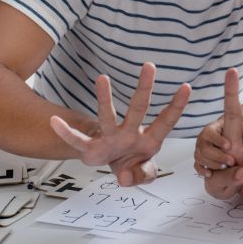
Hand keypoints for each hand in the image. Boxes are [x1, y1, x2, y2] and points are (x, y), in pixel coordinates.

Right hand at [50, 62, 189, 185]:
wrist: (115, 168)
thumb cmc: (134, 164)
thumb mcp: (144, 174)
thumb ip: (142, 176)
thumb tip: (125, 178)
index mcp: (150, 140)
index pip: (166, 121)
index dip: (176, 106)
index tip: (187, 87)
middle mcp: (130, 133)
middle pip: (138, 108)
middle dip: (144, 88)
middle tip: (150, 66)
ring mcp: (110, 138)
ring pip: (108, 116)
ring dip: (105, 98)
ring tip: (102, 78)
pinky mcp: (92, 148)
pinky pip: (77, 140)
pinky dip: (66, 133)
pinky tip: (55, 122)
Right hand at [194, 117, 242, 178]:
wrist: (226, 141)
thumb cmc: (235, 134)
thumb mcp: (241, 130)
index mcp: (212, 129)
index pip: (210, 133)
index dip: (218, 140)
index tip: (229, 146)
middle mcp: (203, 139)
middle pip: (204, 147)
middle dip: (217, 155)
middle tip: (231, 162)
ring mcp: (199, 150)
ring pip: (200, 157)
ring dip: (212, 164)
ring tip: (224, 169)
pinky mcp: (199, 160)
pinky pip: (197, 166)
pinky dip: (202, 170)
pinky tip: (210, 175)